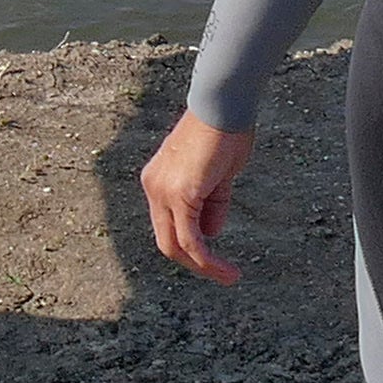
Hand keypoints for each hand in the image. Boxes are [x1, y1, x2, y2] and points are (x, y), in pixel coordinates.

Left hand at [142, 112, 257, 284]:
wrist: (224, 105)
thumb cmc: (225, 132)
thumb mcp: (218, 176)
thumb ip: (211, 203)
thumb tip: (211, 232)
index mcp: (158, 180)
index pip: (167, 223)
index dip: (190, 243)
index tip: (214, 254)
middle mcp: (153, 186)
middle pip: (166, 239)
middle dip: (193, 262)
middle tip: (222, 273)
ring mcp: (163, 191)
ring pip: (176, 245)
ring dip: (204, 266)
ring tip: (229, 276)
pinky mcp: (181, 195)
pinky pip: (191, 239)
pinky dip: (207, 260)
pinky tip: (226, 269)